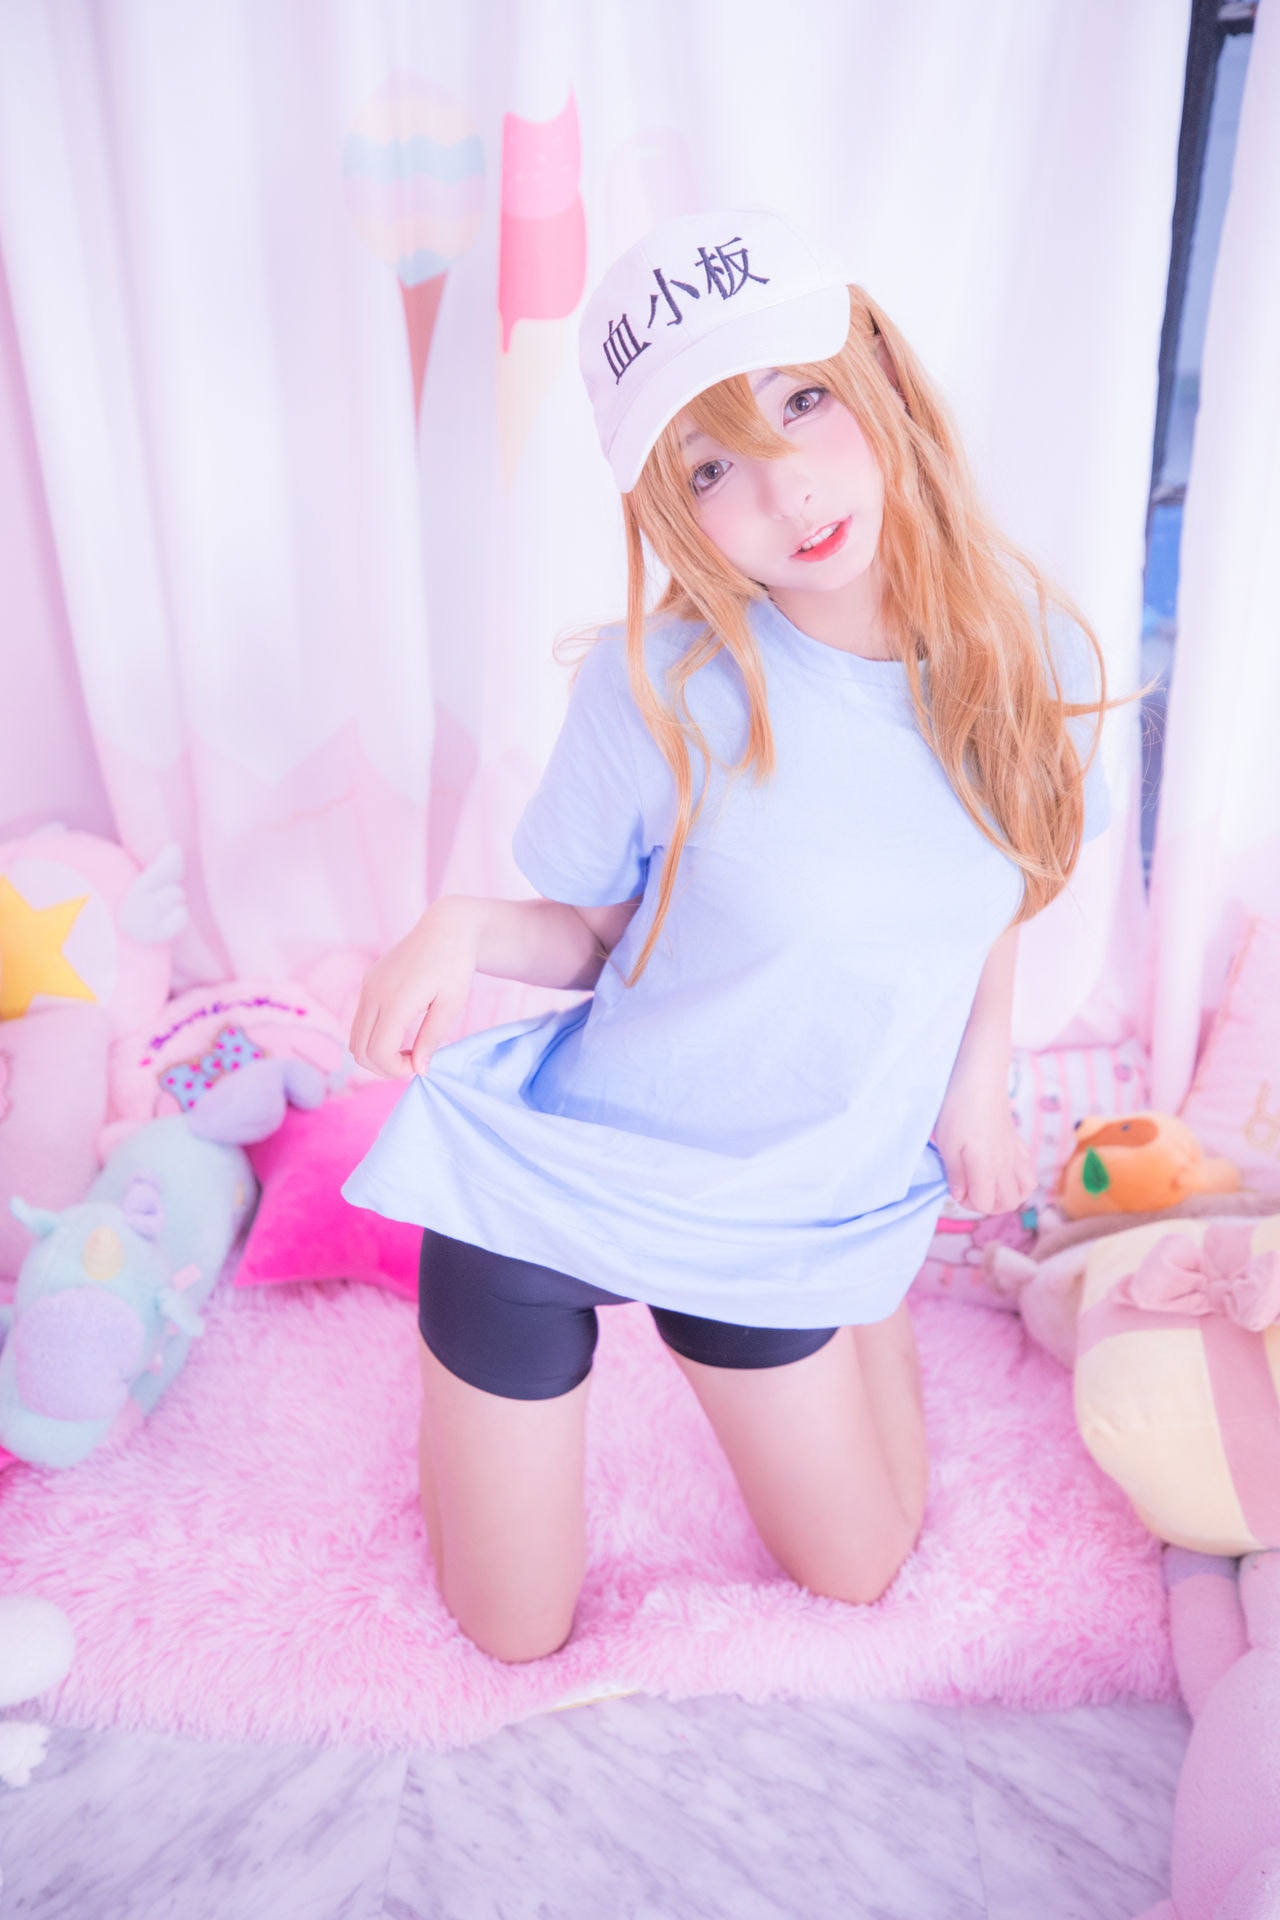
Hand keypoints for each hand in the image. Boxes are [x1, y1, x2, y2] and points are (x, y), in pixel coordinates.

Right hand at [349, 900, 480, 1079]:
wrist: (445, 928)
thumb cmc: (455, 965)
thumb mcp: (452, 1004)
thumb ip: (432, 1037)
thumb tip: (418, 1069)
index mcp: (396, 1000)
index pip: (378, 1051)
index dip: (395, 1070)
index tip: (419, 1065)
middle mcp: (373, 994)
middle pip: (359, 1050)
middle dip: (383, 1068)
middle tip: (413, 1063)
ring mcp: (367, 988)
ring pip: (355, 1039)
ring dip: (377, 1054)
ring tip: (408, 1050)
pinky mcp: (367, 984)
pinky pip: (360, 1023)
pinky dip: (374, 1038)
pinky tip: (401, 1034)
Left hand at [931, 1070, 1034, 1216]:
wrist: (979, 1077)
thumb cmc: (957, 1108)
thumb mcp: (946, 1144)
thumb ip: (955, 1174)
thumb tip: (960, 1195)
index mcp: (987, 1168)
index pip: (985, 1204)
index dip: (967, 1202)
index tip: (956, 1187)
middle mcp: (1006, 1165)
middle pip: (1008, 1203)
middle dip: (988, 1205)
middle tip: (970, 1189)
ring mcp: (1015, 1154)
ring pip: (1025, 1190)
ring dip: (1007, 1195)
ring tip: (988, 1185)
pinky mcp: (1018, 1142)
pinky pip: (1029, 1172)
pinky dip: (1018, 1180)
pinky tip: (1002, 1170)